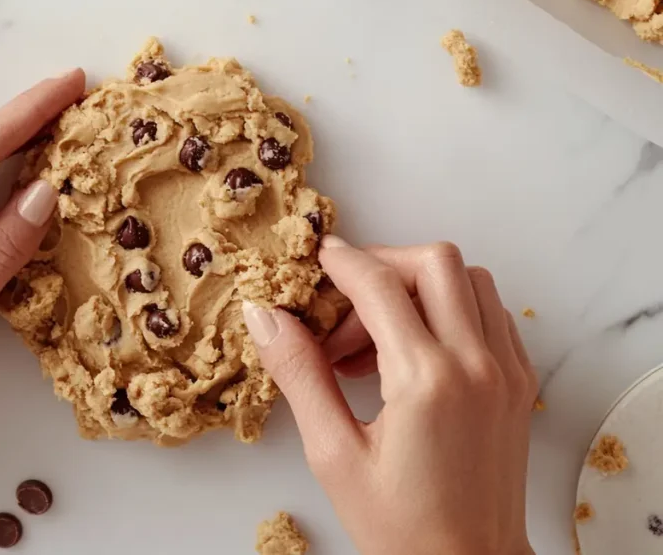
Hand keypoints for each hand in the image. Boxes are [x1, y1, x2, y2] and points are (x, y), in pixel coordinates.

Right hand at [243, 238, 537, 554]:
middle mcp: (477, 364)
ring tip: (376, 336)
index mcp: (426, 380)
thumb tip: (266, 316)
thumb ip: (301, 375)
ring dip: (419, 287)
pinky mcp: (519, 383)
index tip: (315, 259)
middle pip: (436, 262)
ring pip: (470, 280)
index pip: (380, 285)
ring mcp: (507, 371)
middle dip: (383, 265)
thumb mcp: (333, 454)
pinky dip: (451, 310)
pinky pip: (490, 313)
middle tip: (344, 303)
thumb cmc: (401, 527)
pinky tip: (415, 349)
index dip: (341, 262)